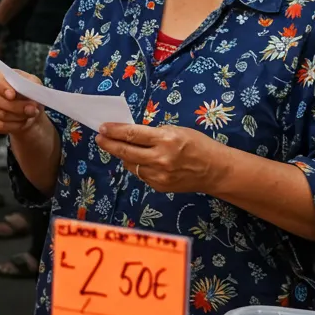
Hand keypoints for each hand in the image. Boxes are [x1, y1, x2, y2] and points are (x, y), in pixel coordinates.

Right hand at [0, 68, 47, 138]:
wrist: (27, 109)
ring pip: (0, 114)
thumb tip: (30, 92)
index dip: (3, 88)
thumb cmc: (27, 93)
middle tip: (32, 109)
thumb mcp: (33, 83)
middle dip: (16, 106)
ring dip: (18, 116)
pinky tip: (23, 122)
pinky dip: (14, 125)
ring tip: (31, 114)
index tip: (12, 95)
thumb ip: (32, 84)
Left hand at [96, 122, 225, 193]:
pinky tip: (138, 160)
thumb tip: (130, 134)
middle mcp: (160, 159)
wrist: (215, 170)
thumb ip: (153, 133)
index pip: (132, 134)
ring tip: (117, 147)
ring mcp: (159, 175)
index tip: (102, 127)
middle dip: (108, 144)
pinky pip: (141, 174)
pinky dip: (137, 166)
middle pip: (125, 151)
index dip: (114, 131)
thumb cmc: (197, 144)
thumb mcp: (176, 130)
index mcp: (165, 140)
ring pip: (130, 164)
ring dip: (122, 155)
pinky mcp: (159, 186)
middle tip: (99, 138)